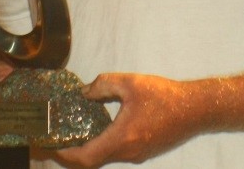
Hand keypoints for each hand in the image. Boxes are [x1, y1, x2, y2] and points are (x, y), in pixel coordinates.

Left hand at [54, 73, 200, 166]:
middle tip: (53, 141)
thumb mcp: (131, 82)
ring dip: (87, 148)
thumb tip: (85, 92)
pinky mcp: (144, 151)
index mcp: (121, 139)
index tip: (48, 146)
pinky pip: (116, 152)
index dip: (63, 154)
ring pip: (104, 157)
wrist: (195, 110)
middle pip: (91, 161)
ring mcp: (136, 155)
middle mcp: (127, 153)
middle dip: (70, 153)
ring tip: (73, 131)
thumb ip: (105, 85)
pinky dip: (102, 144)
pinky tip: (100, 127)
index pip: (84, 157)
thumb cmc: (165, 96)